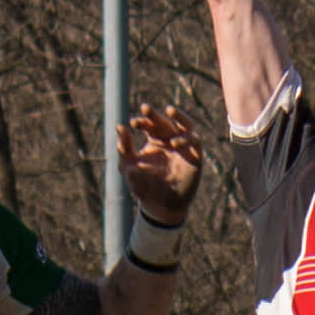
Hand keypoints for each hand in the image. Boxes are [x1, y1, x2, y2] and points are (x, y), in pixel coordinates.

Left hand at [121, 101, 201, 222]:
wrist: (159, 206)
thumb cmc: (143, 186)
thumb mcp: (128, 166)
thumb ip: (124, 147)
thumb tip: (119, 126)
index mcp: (154, 141)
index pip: (149, 124)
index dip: (142, 121)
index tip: (134, 123)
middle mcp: (170, 141)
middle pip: (165, 121)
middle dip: (156, 114)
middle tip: (145, 108)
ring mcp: (184, 148)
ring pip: (186, 125)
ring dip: (179, 116)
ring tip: (169, 110)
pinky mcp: (195, 156)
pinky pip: (195, 140)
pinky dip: (187, 137)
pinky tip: (175, 142)